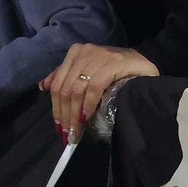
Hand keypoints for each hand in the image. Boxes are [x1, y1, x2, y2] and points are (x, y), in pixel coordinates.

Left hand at [40, 44, 157, 143]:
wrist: (144, 65)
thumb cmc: (116, 71)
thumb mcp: (89, 72)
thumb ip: (68, 77)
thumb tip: (43, 86)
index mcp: (76, 52)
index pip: (58, 83)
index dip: (56, 108)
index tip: (60, 128)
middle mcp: (85, 51)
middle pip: (66, 88)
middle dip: (65, 115)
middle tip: (68, 135)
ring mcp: (100, 55)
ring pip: (77, 89)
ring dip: (75, 115)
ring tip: (77, 132)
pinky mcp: (114, 63)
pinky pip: (94, 87)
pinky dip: (89, 105)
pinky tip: (88, 117)